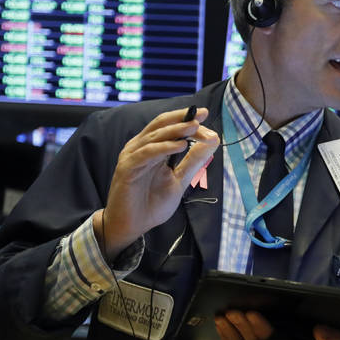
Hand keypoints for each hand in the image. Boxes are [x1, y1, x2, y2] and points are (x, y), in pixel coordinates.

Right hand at [95, 107, 219, 259]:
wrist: (132, 225)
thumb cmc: (151, 204)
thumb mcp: (179, 180)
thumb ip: (193, 161)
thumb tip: (212, 141)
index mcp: (152, 149)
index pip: (168, 127)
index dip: (185, 119)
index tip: (204, 114)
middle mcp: (140, 148)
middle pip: (161, 125)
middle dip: (182, 119)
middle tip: (200, 115)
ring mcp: (132, 157)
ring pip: (154, 136)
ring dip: (175, 130)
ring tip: (194, 127)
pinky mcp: (127, 168)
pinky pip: (146, 153)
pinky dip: (163, 147)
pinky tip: (180, 145)